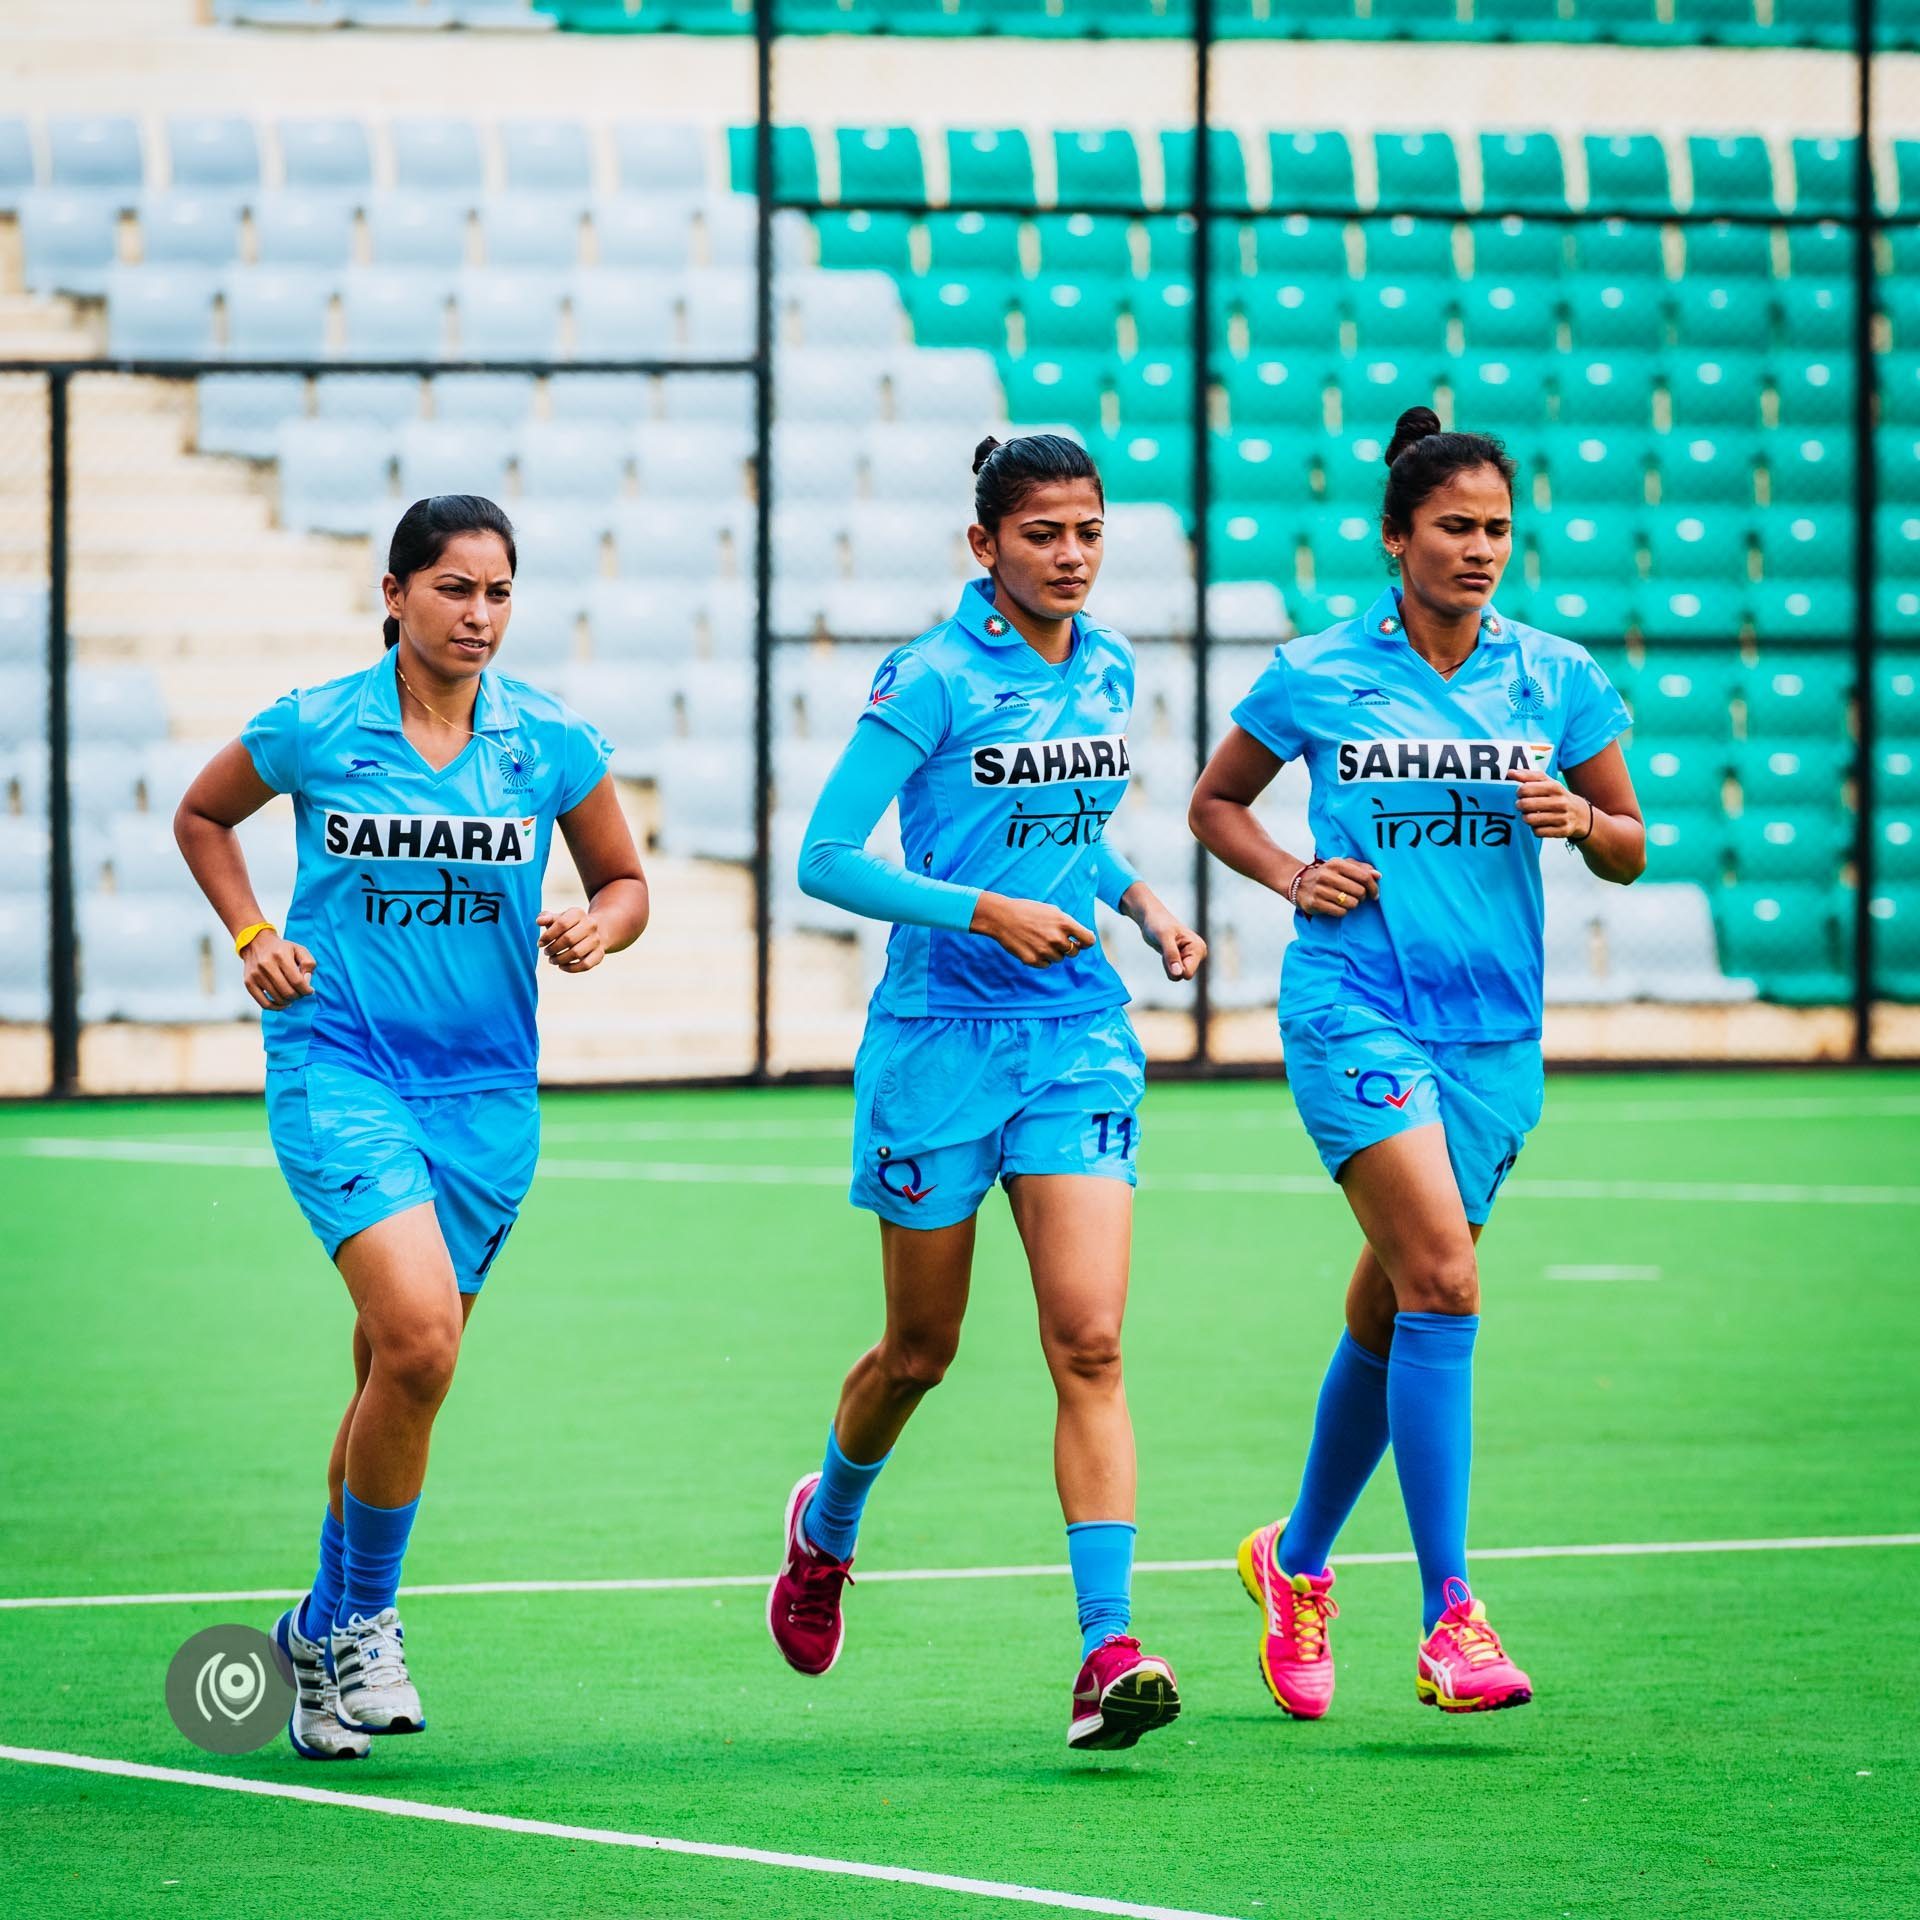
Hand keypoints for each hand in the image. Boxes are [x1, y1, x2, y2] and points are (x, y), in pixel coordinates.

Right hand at [242, 930, 314, 1010]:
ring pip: (277, 998)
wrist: (256, 943)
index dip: (306, 990)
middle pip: (288, 991)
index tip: (309, 991)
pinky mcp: (249, 982)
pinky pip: (264, 1003)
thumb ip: (308, 964)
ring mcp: (256, 974)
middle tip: (301, 993)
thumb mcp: (299, 950)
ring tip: (292, 995)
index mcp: (280, 955)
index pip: (297, 981)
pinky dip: (276, 1007)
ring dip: (289, 1001)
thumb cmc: (282, 949)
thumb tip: (307, 982)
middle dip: (298, 996)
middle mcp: (266, 965)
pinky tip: (283, 1004)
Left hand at [537, 907, 606, 972]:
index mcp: (578, 913)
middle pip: (569, 939)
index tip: (540, 944)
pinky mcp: (599, 954)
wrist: (593, 932)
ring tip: (552, 960)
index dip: (548, 935)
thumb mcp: (558, 918)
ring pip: (576, 953)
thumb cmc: (569, 926)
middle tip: (546, 952)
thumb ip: (546, 917)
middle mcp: (590, 925)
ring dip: (560, 959)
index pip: (562, 924)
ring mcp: (596, 940)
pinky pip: (585, 965)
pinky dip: (571, 968)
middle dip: (553, 948)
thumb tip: (539, 921)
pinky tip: (561, 966)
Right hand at [970, 892, 1098, 968]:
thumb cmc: (1028, 911)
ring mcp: (1045, 951)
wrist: (1002, 917)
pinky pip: (1046, 964)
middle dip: (1067, 947)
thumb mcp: (1052, 911)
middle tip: (1053, 938)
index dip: (1086, 942)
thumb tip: (1081, 939)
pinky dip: (1041, 958)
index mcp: (1064, 923)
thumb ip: (1068, 925)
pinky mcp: (1033, 960)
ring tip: (1039, 940)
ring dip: (1053, 952)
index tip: (1081, 942)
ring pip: (1059, 959)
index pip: (1089, 940)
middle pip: (1074, 952)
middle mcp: (1057, 938)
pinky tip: (1031, 946)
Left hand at [1146, 913, 1206, 980]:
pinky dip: (1166, 964)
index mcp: (1198, 948)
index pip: (1187, 973)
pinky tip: (1166, 951)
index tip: (1168, 950)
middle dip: (1170, 965)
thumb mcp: (1163, 937)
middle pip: (1182, 975)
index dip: (1173, 967)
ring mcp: (1191, 958)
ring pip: (1177, 975)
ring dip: (1167, 964)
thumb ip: (1171, 955)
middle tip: (1166, 948)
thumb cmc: (1158, 924)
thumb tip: (1178, 974)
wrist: (1151, 918)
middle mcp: (1198, 954)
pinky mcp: (1184, 960)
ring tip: (1166, 948)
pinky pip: (1173, 972)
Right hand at [1293, 857, 1379, 918]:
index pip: (1364, 877)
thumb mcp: (1342, 866)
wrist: (1299, 884)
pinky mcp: (1315, 903)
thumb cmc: (1327, 875)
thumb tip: (1378, 875)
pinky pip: (1340, 912)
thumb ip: (1361, 868)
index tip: (1375, 894)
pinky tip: (1337, 906)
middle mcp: (1327, 875)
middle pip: (1359, 892)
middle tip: (1357, 897)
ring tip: (1345, 901)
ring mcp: (1320, 890)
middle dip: (1362, 897)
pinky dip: (1342, 911)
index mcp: (1336, 863)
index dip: (1374, 887)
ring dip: (1352, 904)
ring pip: (1351, 903)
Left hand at [1506, 768, 1593, 841]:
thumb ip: (1528, 776)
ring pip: (1530, 820)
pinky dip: (1535, 829)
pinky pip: (1538, 832)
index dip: (1519, 792)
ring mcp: (1562, 817)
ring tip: (1530, 814)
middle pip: (1525, 805)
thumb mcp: (1547, 782)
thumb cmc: (1557, 796)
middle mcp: (1560, 802)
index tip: (1521, 794)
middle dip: (1520, 805)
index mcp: (1555, 787)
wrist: (1580, 814)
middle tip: (1523, 805)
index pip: (1525, 789)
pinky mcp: (1562, 831)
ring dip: (1526, 818)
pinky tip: (1539, 824)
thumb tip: (1510, 772)